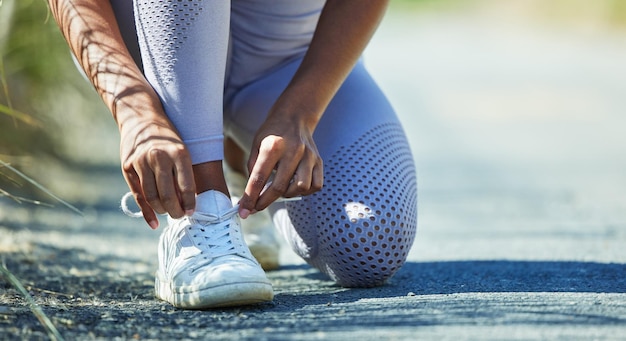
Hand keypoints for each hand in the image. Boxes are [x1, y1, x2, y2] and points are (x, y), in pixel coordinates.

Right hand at [118, 100, 195, 228]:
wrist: (141, 117)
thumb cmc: (168, 138)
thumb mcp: (182, 149)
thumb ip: (184, 173)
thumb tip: (187, 203)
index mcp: (178, 152)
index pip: (186, 186)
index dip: (189, 204)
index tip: (192, 212)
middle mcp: (159, 157)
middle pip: (167, 195)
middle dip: (175, 211)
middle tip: (180, 216)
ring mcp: (141, 161)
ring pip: (152, 197)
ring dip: (162, 211)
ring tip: (169, 213)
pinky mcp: (128, 166)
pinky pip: (138, 195)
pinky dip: (146, 212)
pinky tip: (154, 223)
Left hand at [238, 111, 322, 217]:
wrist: (295, 116)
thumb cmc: (272, 132)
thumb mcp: (256, 145)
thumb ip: (253, 168)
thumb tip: (251, 195)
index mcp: (273, 145)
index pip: (259, 178)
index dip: (250, 198)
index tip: (243, 211)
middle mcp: (293, 150)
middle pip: (279, 187)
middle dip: (264, 202)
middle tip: (255, 207)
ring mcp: (309, 156)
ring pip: (300, 188)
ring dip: (287, 194)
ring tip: (279, 189)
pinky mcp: (318, 161)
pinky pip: (315, 185)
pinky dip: (305, 191)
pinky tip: (295, 185)